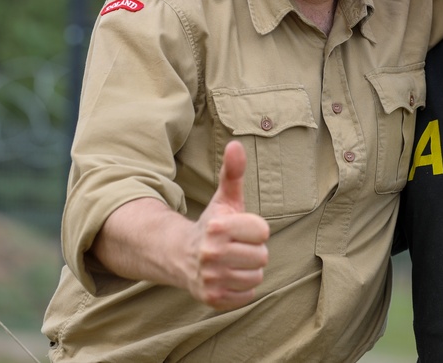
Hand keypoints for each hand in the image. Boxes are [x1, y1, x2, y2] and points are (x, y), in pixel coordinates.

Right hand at [187, 141, 269, 309]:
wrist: (180, 256)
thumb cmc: (213, 225)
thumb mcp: (224, 198)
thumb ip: (232, 172)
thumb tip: (236, 144)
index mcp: (217, 227)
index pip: (262, 232)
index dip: (255, 230)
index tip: (240, 229)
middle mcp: (210, 254)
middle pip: (262, 256)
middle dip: (253, 251)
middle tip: (236, 247)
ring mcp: (210, 278)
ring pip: (256, 277)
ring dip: (248, 269)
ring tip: (232, 261)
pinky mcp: (211, 298)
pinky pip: (247, 295)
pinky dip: (242, 288)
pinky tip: (228, 276)